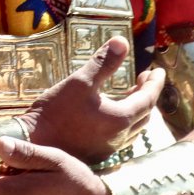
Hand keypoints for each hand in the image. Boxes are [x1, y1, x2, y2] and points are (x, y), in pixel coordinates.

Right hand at [20, 36, 164, 163]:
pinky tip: (111, 111)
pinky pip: (121, 135)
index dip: (155, 83)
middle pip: (144, 114)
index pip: (148, 99)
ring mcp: (109, 148)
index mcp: (120, 119)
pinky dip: (125, 119)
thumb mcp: (80, 80)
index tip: (159, 71)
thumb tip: (122, 41)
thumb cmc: (57, 111)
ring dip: (137, 108)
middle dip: (148, 94)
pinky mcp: (97, 153)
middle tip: (145, 78)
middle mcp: (119, 137)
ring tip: (131, 92)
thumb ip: (104, 62)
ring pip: (133, 127)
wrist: (35, 143)